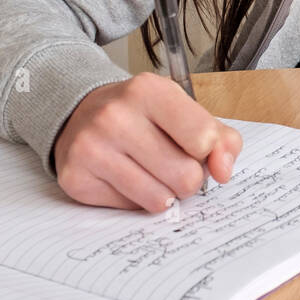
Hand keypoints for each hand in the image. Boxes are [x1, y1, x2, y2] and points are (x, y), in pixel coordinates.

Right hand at [53, 72, 243, 210]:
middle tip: (174, 165)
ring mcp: (91, 148)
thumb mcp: (183, 111)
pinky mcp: (75, 178)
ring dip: (165, 193)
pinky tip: (126, 178)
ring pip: (159, 198)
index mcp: (149, 91)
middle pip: (185, 175)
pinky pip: (130, 209)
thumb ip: (219, 138)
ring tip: (152, 173)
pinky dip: (136, 200)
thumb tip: (224, 171)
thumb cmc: (142, 115)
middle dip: (188, 178)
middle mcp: (115, 116)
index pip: (204, 138)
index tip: (197, 148)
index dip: (209, 152)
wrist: (80, 114)